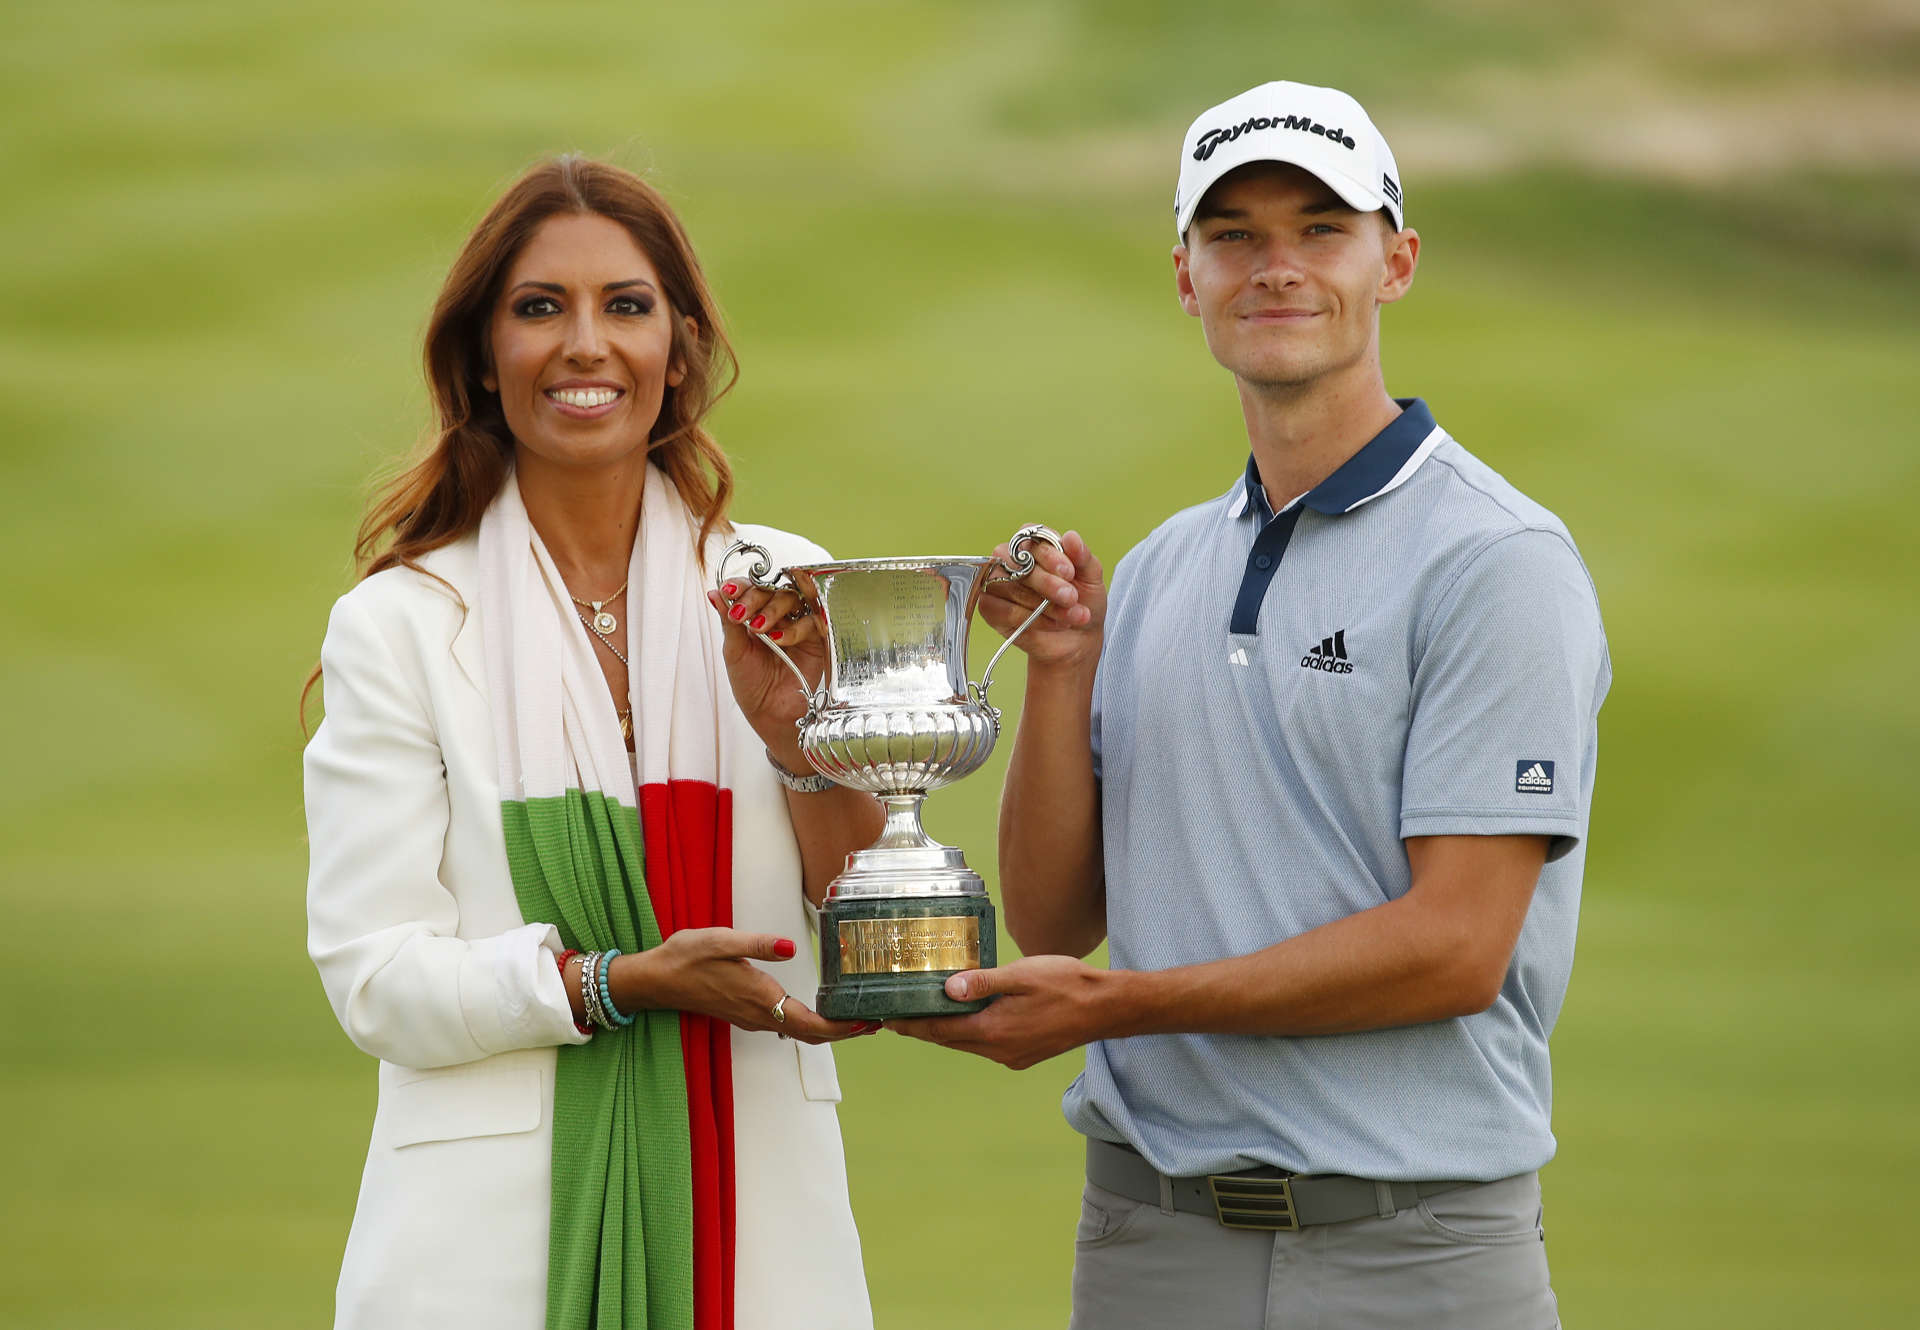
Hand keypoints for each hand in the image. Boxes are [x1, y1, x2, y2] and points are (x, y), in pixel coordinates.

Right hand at [619, 928, 874, 1043]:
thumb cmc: (687, 957)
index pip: (810, 1024)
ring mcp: (752, 1018)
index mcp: (760, 998)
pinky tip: (819, 1011)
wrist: (657, 979)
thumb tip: (790, 947)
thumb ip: (757, 944)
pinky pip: (786, 1026)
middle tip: (876, 1021)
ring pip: (799, 1032)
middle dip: (845, 1031)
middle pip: (811, 1033)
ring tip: (856, 1016)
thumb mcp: (721, 941)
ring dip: (829, 1028)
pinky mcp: (746, 1013)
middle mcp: (759, 1015)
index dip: (842, 1028)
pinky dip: (810, 1024)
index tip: (868, 1023)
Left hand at [708, 579, 822, 763]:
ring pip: (793, 598)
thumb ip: (729, 621)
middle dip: (755, 598)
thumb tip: (714, 594)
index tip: (728, 590)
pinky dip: (794, 628)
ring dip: (774, 609)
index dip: (741, 585)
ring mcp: (798, 625)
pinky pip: (812, 621)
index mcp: (756, 614)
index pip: (751, 588)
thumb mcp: (734, 651)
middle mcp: (778, 616)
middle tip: (741, 614)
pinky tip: (778, 640)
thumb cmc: (750, 684)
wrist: (770, 713)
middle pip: (773, 589)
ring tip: (759, 629)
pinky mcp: (816, 639)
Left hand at [888, 955, 1113, 1069]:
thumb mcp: (1021, 975)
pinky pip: (987, 1046)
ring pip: (968, 1044)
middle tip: (898, 1016)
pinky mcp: (1024, 1055)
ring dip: (946, 1031)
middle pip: (949, 1040)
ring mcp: (1012, 1056)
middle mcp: (999, 1051)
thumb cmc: (1066, 985)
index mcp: (993, 1032)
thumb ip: (983, 982)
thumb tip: (947, 989)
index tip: (888, 1020)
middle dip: (923, 1029)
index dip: (911, 1026)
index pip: (940, 1031)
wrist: (1105, 1008)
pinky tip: (968, 1017)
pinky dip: (970, 1033)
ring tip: (926, 1014)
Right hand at [979, 529, 1105, 672]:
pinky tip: (1053, 624)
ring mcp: (997, 584)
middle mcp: (1010, 560)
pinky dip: (1032, 619)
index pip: (1030, 537)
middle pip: (1016, 562)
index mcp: (1033, 545)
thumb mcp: (1091, 577)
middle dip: (1046, 582)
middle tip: (1070, 597)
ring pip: (1011, 587)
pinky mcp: (990, 609)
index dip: (1049, 555)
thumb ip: (1083, 556)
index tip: (1069, 572)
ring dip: (1044, 605)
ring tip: (1070, 616)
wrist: (1079, 638)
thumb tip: (1071, 537)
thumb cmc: (1082, 601)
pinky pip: (1005, 610)